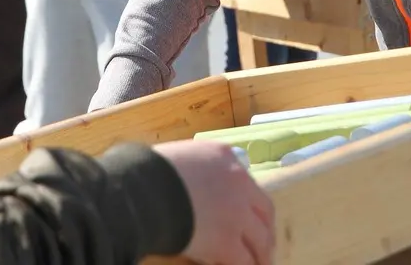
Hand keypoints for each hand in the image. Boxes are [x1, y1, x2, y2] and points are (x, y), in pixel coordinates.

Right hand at [154, 140, 274, 264]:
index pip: (245, 180)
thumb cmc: (149, 169)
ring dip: (262, 255)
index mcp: (224, 156)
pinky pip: (244, 261)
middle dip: (266, 228)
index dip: (248, 200)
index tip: (248, 213)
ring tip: (259, 264)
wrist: (145, 188)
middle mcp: (239, 183)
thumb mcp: (177, 155)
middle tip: (264, 242)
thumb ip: (192, 166)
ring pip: (261, 240)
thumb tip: (187, 180)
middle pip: (264, 210)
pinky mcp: (227, 242)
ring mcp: (237, 214)